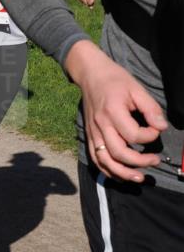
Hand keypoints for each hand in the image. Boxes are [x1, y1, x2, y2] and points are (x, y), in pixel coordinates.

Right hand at [66, 40, 166, 182]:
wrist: (90, 73)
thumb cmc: (115, 79)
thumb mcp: (136, 88)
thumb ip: (151, 108)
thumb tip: (161, 127)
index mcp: (113, 111)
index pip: (133, 135)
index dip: (150, 136)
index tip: (156, 129)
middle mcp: (100, 124)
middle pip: (119, 153)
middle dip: (139, 162)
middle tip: (155, 160)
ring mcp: (93, 131)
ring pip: (105, 160)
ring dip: (123, 173)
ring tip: (140, 177)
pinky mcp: (89, 135)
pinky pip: (96, 158)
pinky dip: (108, 171)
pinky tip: (121, 176)